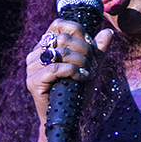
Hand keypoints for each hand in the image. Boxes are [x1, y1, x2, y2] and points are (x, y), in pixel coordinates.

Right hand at [27, 20, 112, 141]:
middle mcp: (35, 54)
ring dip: (81, 62)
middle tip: (92, 66)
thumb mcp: (90, 67)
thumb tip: (108, 31)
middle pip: (63, 38)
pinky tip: (82, 78)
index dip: (79, 32)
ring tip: (88, 73)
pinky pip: (56, 68)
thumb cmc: (76, 91)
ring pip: (61, 52)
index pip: (59, 24)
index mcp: (46, 46)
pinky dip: (73, 71)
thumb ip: (98, 50)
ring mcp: (32, 67)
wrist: (67, 117)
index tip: (90, 48)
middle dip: (85, 51)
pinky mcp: (33, 81)